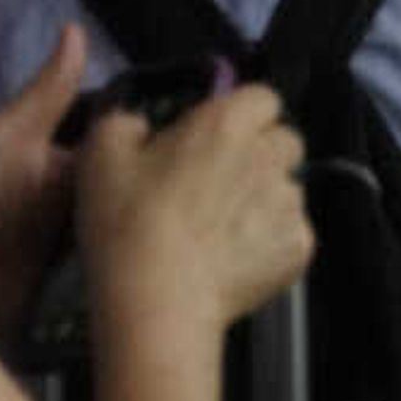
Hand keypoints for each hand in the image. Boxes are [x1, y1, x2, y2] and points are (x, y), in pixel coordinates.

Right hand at [76, 83, 314, 343]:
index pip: (263, 97)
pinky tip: (237, 261)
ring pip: (290, 189)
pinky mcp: (301, 247)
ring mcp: (291, 203)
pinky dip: (271, 243)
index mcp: (228, 123)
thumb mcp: (100, 158)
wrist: (157, 302)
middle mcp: (270, 156)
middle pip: (285, 141)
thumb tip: (142, 125)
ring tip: (225, 231)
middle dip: (262, 154)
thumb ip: (124, 124)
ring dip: (266, 199)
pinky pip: (293, 233)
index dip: (243, 114)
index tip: (216, 139)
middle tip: (221, 184)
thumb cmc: (126, 224)